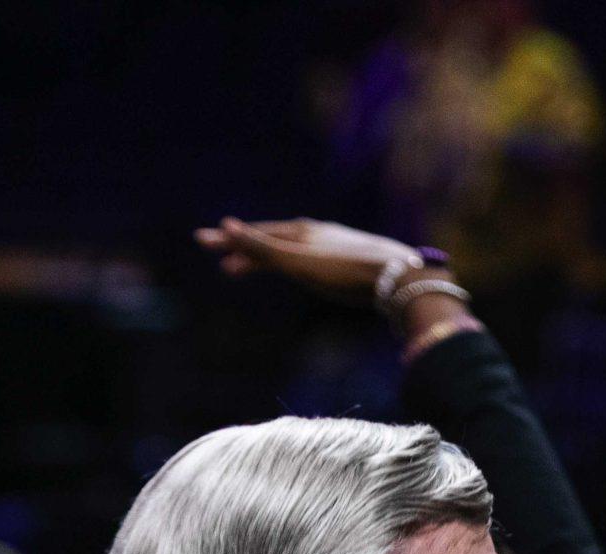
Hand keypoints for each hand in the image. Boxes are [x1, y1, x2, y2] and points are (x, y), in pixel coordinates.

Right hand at [194, 216, 438, 303]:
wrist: (402, 276)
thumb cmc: (347, 270)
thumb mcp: (299, 261)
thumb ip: (264, 247)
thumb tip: (225, 225)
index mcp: (301, 231)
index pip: (256, 233)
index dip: (230, 239)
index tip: (203, 241)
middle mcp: (317, 234)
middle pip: (273, 241)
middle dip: (247, 249)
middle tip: (223, 262)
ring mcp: (336, 246)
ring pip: (294, 251)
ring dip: (271, 259)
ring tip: (253, 268)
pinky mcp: (352, 261)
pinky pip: (314, 260)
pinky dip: (296, 264)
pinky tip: (303, 270)